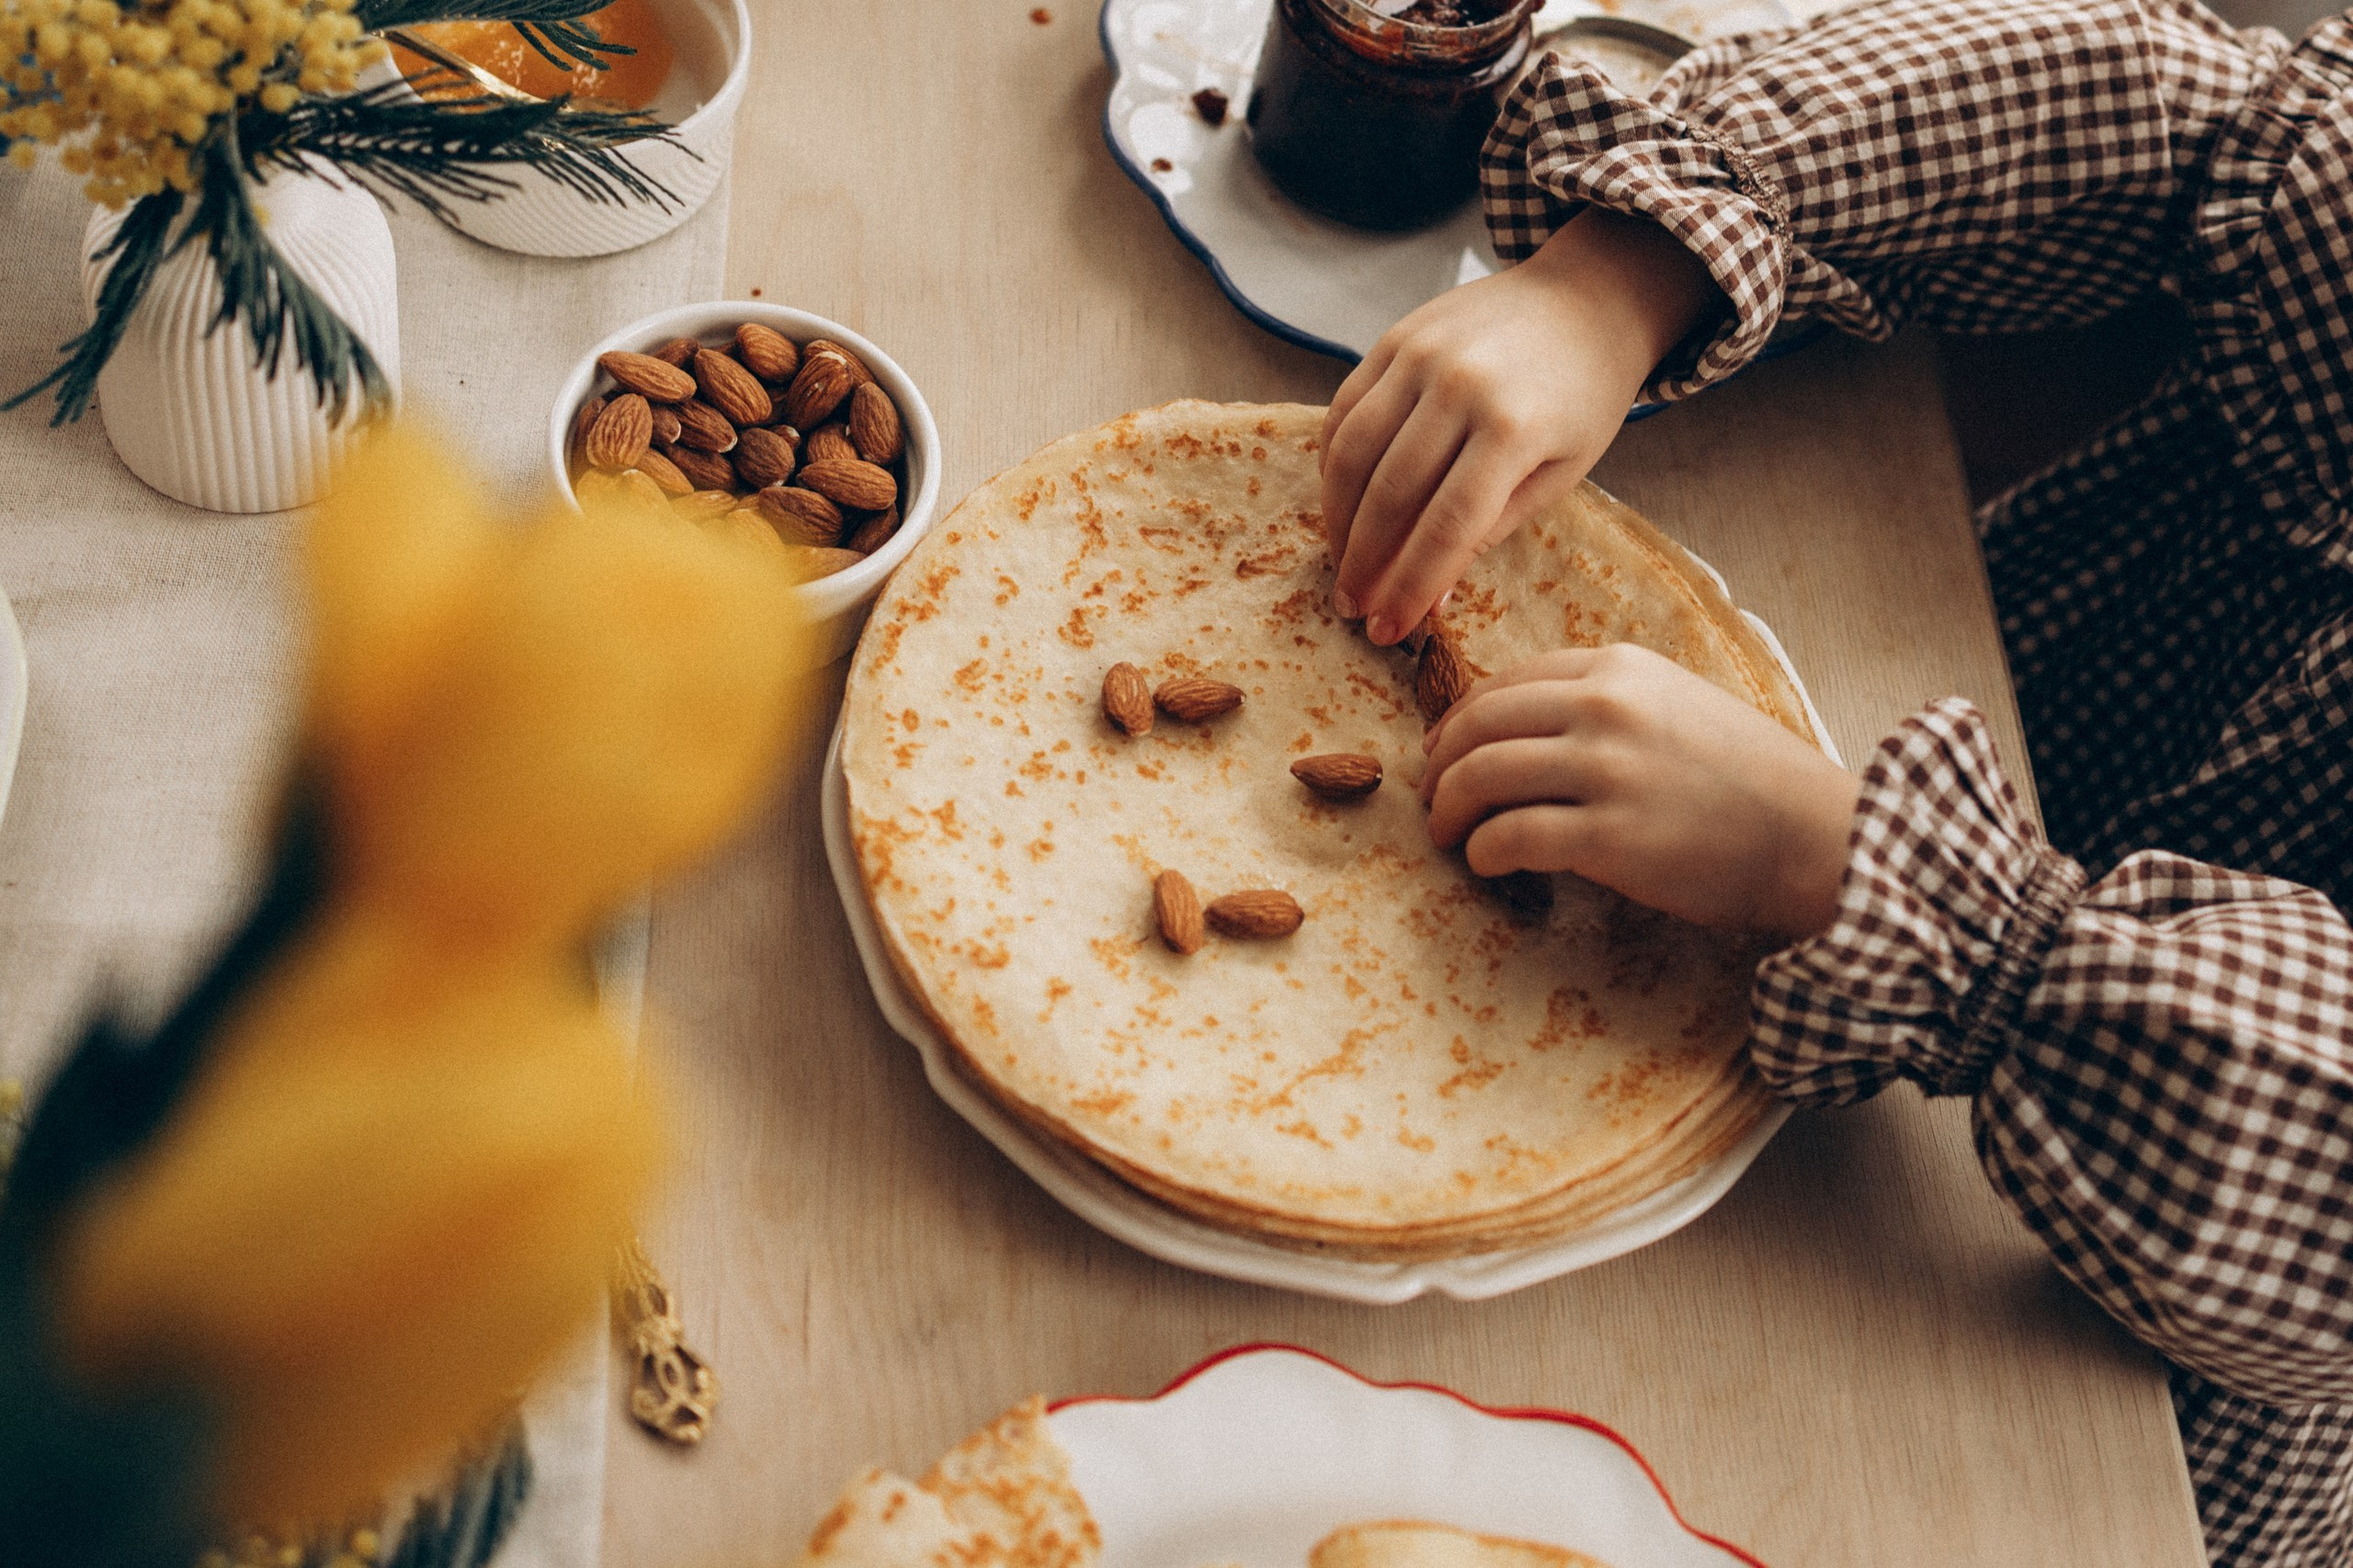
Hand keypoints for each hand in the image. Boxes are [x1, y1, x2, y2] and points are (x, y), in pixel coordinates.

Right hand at [1320, 209, 1721, 645]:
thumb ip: (1490, 530)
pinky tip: (1339, 505)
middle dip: (1365, 565)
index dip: (1410, 587)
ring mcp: (1419, 356)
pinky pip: (1344, 411)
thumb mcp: (1560, 473)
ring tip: (1341, 566)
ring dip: (1337, 521)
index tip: (1389, 631)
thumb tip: (1425, 598)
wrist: (1588, 298)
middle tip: (1353, 609)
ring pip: (1352, 455)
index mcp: (1513, 428)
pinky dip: (1333, 465)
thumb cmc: (1583, 397)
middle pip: (1390, 496)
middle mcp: (1459, 387)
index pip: (1446, 528)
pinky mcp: (1394, 338)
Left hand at [1418, 644, 1858, 940]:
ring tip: (1448, 835)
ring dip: (1448, 811)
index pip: (1504, 685)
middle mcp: (1605, 708)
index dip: (1458, 721)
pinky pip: (1509, 837)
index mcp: (1618, 669)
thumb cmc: (1748, 778)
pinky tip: (1486, 863)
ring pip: (1479, 777)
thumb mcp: (1676, 703)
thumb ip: (1605, 702)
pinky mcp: (1608, 836)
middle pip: (1478, 727)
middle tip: (1432, 800)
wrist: (1814, 835)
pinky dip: (1482, 852)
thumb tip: (1520, 726)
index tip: (1442, 751)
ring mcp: (1605, 770)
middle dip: (1440, 766)